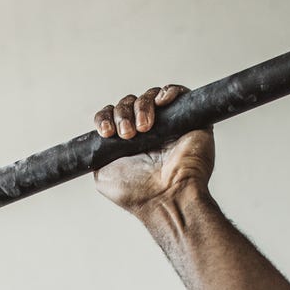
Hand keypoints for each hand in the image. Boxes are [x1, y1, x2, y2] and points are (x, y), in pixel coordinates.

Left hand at [91, 84, 213, 216]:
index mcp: (128, 142)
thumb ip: (99, 154)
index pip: (113, 116)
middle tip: (127, 134)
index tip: (106, 132)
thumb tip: (98, 141)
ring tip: (144, 128)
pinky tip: (161, 104)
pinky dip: (168, 92)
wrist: (167, 197)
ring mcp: (170, 124)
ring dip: (142, 107)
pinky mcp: (191, 118)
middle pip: (129, 103)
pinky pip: (179, 92)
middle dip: (123, 114)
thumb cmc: (138, 193)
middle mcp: (149, 132)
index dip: (106, 118)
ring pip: (150, 97)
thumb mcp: (103, 175)